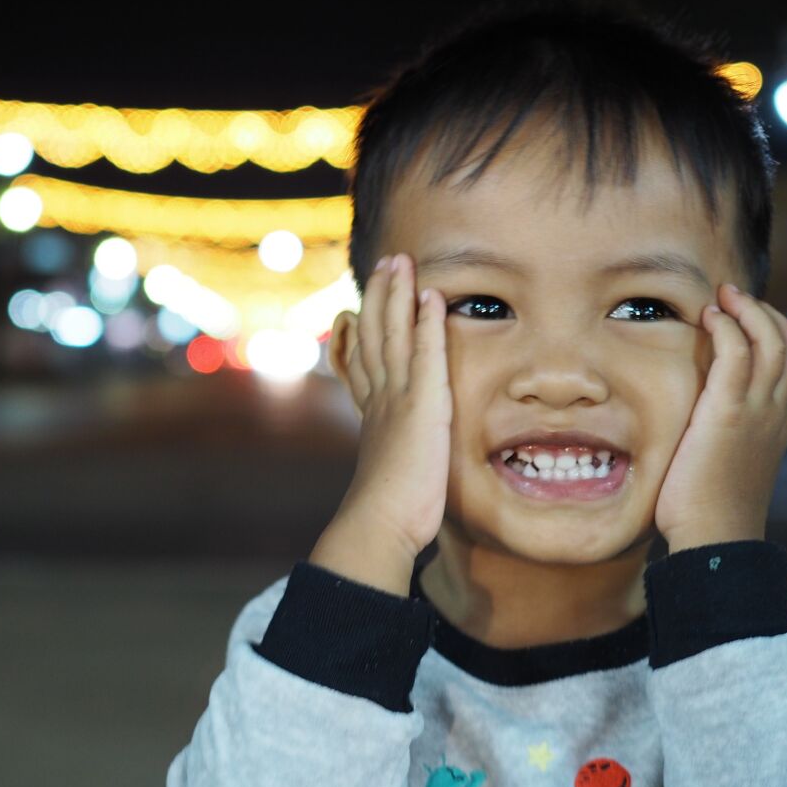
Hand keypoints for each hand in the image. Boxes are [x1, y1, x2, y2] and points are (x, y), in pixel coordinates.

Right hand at [310, 254, 450, 595]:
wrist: (381, 523)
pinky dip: (428, 324)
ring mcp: (398, 398)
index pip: (362, 361)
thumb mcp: (385, 478)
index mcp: (371, 414)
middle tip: (385, 263)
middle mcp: (379, 399)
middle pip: (374, 334)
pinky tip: (432, 298)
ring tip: (402, 263)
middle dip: (379, 296)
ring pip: (394, 333)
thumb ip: (385, 458)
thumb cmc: (388, 514)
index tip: (355, 308)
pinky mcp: (422, 405)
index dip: (360, 330)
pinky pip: (426, 355)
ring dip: (398, 295)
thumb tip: (376, 472)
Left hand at [655, 284, 786, 552]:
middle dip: (766, 312)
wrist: (714, 538)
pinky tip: (709, 317)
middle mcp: (776, 413)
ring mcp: (758, 411)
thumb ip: (724, 439)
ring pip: (771, 341)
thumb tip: (698, 430)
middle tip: (734, 296)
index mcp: (778, 424)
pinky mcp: (730, 413)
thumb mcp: (726, 465)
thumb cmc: (708, 511)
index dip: (773, 334)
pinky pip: (738, 353)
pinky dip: (727, 327)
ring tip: (723, 296)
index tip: (745, 320)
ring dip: (748, 310)